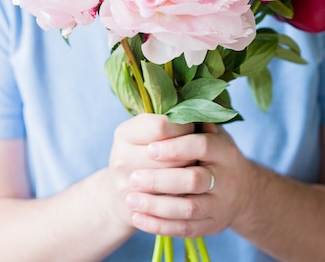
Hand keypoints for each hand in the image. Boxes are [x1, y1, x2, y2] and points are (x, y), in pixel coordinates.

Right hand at [107, 114, 194, 228]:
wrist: (122, 190)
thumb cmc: (143, 152)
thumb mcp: (148, 132)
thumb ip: (170, 121)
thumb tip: (203, 117)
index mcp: (125, 132)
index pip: (161, 126)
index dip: (183, 127)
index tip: (191, 129)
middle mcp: (121, 157)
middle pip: (171, 156)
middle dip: (190, 155)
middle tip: (196, 154)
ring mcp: (126, 185)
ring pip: (174, 180)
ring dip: (189, 175)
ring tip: (191, 170)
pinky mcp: (136, 208)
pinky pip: (171, 202)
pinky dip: (183, 196)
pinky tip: (185, 191)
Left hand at [124, 122, 253, 238]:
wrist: (240, 190)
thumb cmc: (213, 153)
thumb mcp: (210, 133)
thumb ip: (191, 123)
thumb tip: (166, 108)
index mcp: (225, 150)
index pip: (201, 146)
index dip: (176, 147)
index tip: (150, 148)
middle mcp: (227, 178)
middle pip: (193, 179)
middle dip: (160, 179)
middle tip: (133, 177)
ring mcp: (221, 205)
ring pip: (188, 209)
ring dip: (156, 206)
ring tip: (130, 199)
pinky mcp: (211, 226)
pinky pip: (184, 230)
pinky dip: (160, 226)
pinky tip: (137, 219)